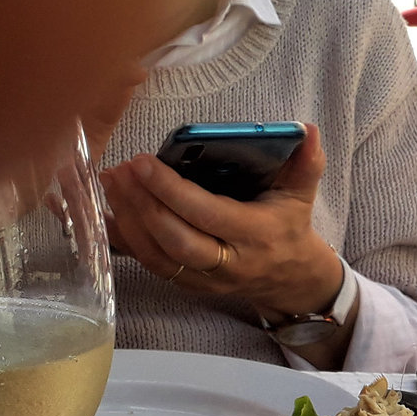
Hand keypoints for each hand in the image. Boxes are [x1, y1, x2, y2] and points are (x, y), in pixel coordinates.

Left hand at [100, 123, 345, 319]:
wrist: (289, 279)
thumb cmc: (289, 227)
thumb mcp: (302, 194)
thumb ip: (306, 163)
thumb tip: (307, 129)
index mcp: (256, 235)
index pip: (207, 214)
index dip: (171, 190)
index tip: (143, 161)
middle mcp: (230, 263)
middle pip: (176, 240)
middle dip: (143, 205)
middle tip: (121, 171)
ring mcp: (207, 279)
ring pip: (157, 256)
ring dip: (128, 220)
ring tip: (112, 183)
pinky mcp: (189, 285)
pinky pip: (151, 265)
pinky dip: (126, 240)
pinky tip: (108, 212)